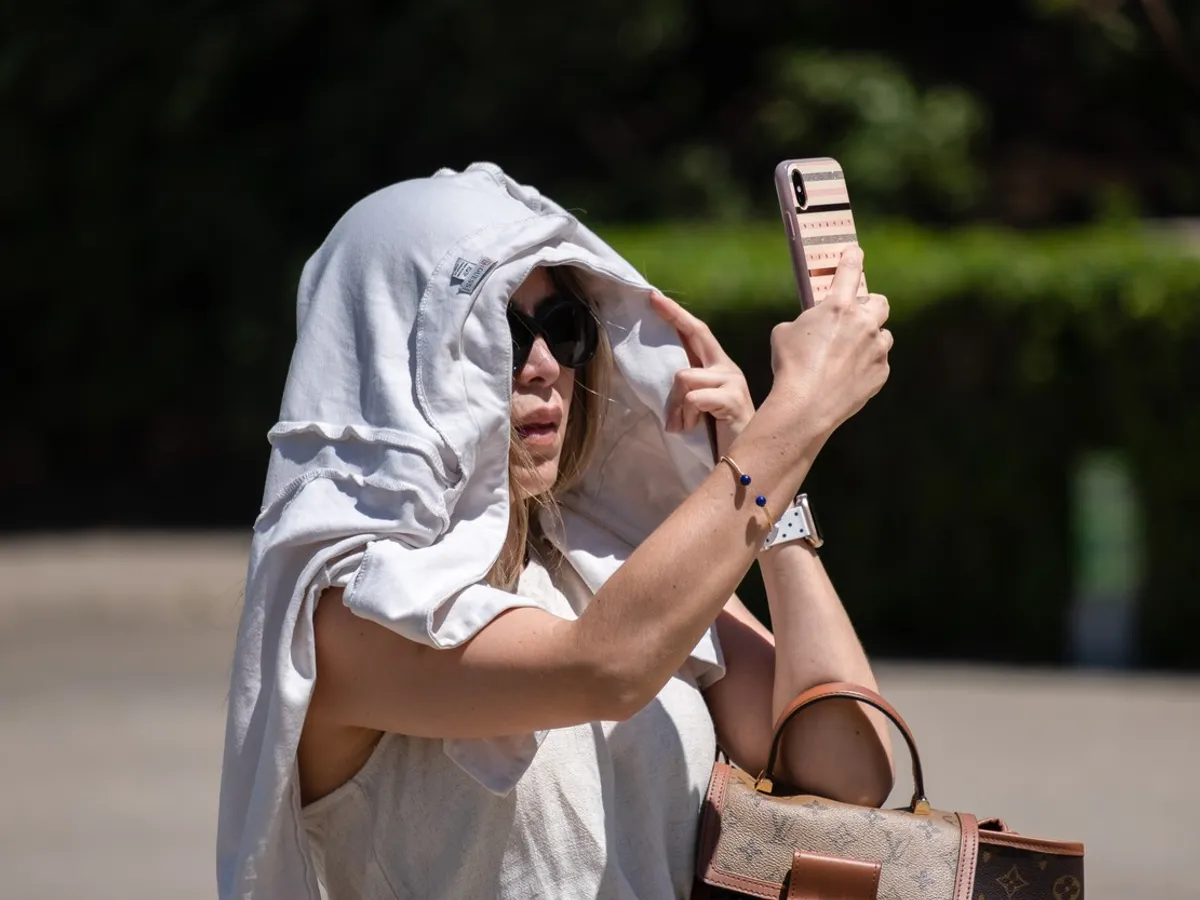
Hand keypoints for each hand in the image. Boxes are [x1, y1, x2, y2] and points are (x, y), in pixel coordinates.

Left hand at [650, 290, 754, 458]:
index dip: (677, 314)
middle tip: (652, 299)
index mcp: (718, 368)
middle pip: (697, 334)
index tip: (654, 296)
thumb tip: (665, 372)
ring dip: (677, 404)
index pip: (697, 333)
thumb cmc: (717, 434)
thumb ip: (685, 386)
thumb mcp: (696, 405)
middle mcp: (727, 368)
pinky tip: (693, 429)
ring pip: (684, 376)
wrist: (745, 460)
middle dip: (673, 315)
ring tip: (685, 423)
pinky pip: (693, 397)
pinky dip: (686, 416)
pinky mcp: (733, 398)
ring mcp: (732, 381)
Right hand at [768, 246, 891, 436]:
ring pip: (882, 336)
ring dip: (870, 339)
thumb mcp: (783, 334)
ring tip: (849, 353)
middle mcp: (864, 323)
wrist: (806, 406)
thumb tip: (811, 325)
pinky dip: (867, 365)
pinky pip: (878, 362)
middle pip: (880, 302)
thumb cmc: (789, 367)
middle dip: (869, 305)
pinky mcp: (881, 373)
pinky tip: (847, 376)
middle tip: (856, 314)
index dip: (852, 258)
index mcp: (838, 307)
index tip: (855, 252)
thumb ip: (804, 321)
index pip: (850, 270)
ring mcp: (877, 349)